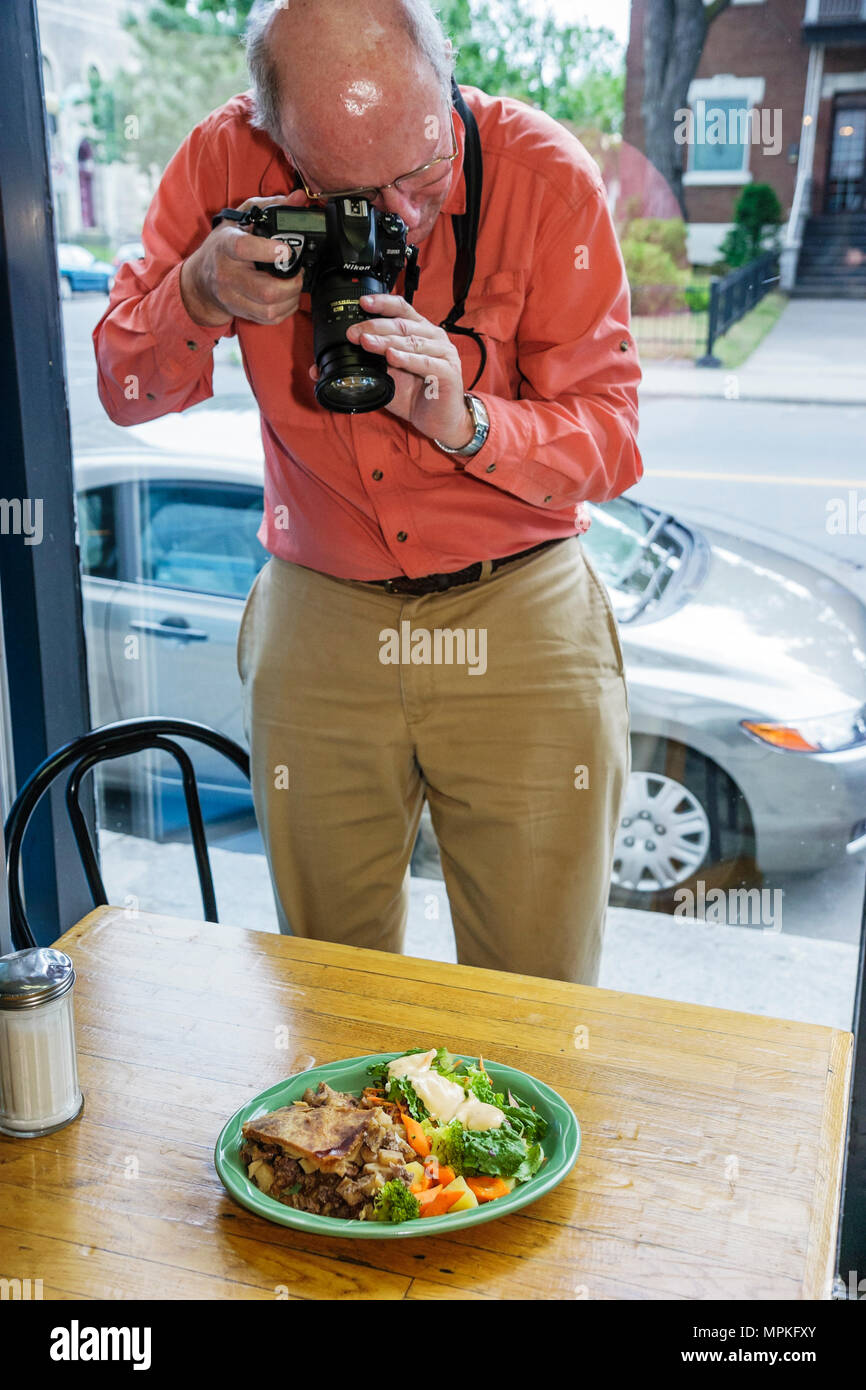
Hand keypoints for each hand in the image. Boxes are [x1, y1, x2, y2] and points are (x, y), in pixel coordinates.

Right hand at [180, 192, 309, 327]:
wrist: (201, 280)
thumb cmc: (223, 247)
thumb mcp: (240, 219)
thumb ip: (270, 206)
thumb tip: (298, 198)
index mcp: (226, 245)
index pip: (244, 248)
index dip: (270, 251)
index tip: (287, 249)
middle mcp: (227, 274)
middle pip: (265, 290)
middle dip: (292, 283)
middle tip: (297, 272)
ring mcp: (232, 297)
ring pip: (270, 309)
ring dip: (291, 298)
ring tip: (294, 284)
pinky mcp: (240, 312)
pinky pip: (269, 319)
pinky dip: (285, 310)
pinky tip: (287, 297)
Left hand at [309, 292, 473, 445]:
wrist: (440, 422)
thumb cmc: (417, 396)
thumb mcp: (383, 380)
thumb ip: (358, 369)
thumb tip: (317, 370)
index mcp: (419, 332)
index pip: (401, 308)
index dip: (382, 303)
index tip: (360, 303)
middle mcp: (433, 338)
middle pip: (402, 325)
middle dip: (374, 327)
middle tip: (353, 333)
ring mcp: (444, 354)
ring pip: (413, 342)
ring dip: (387, 341)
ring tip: (367, 343)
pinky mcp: (448, 373)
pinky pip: (426, 363)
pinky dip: (408, 359)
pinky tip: (392, 357)